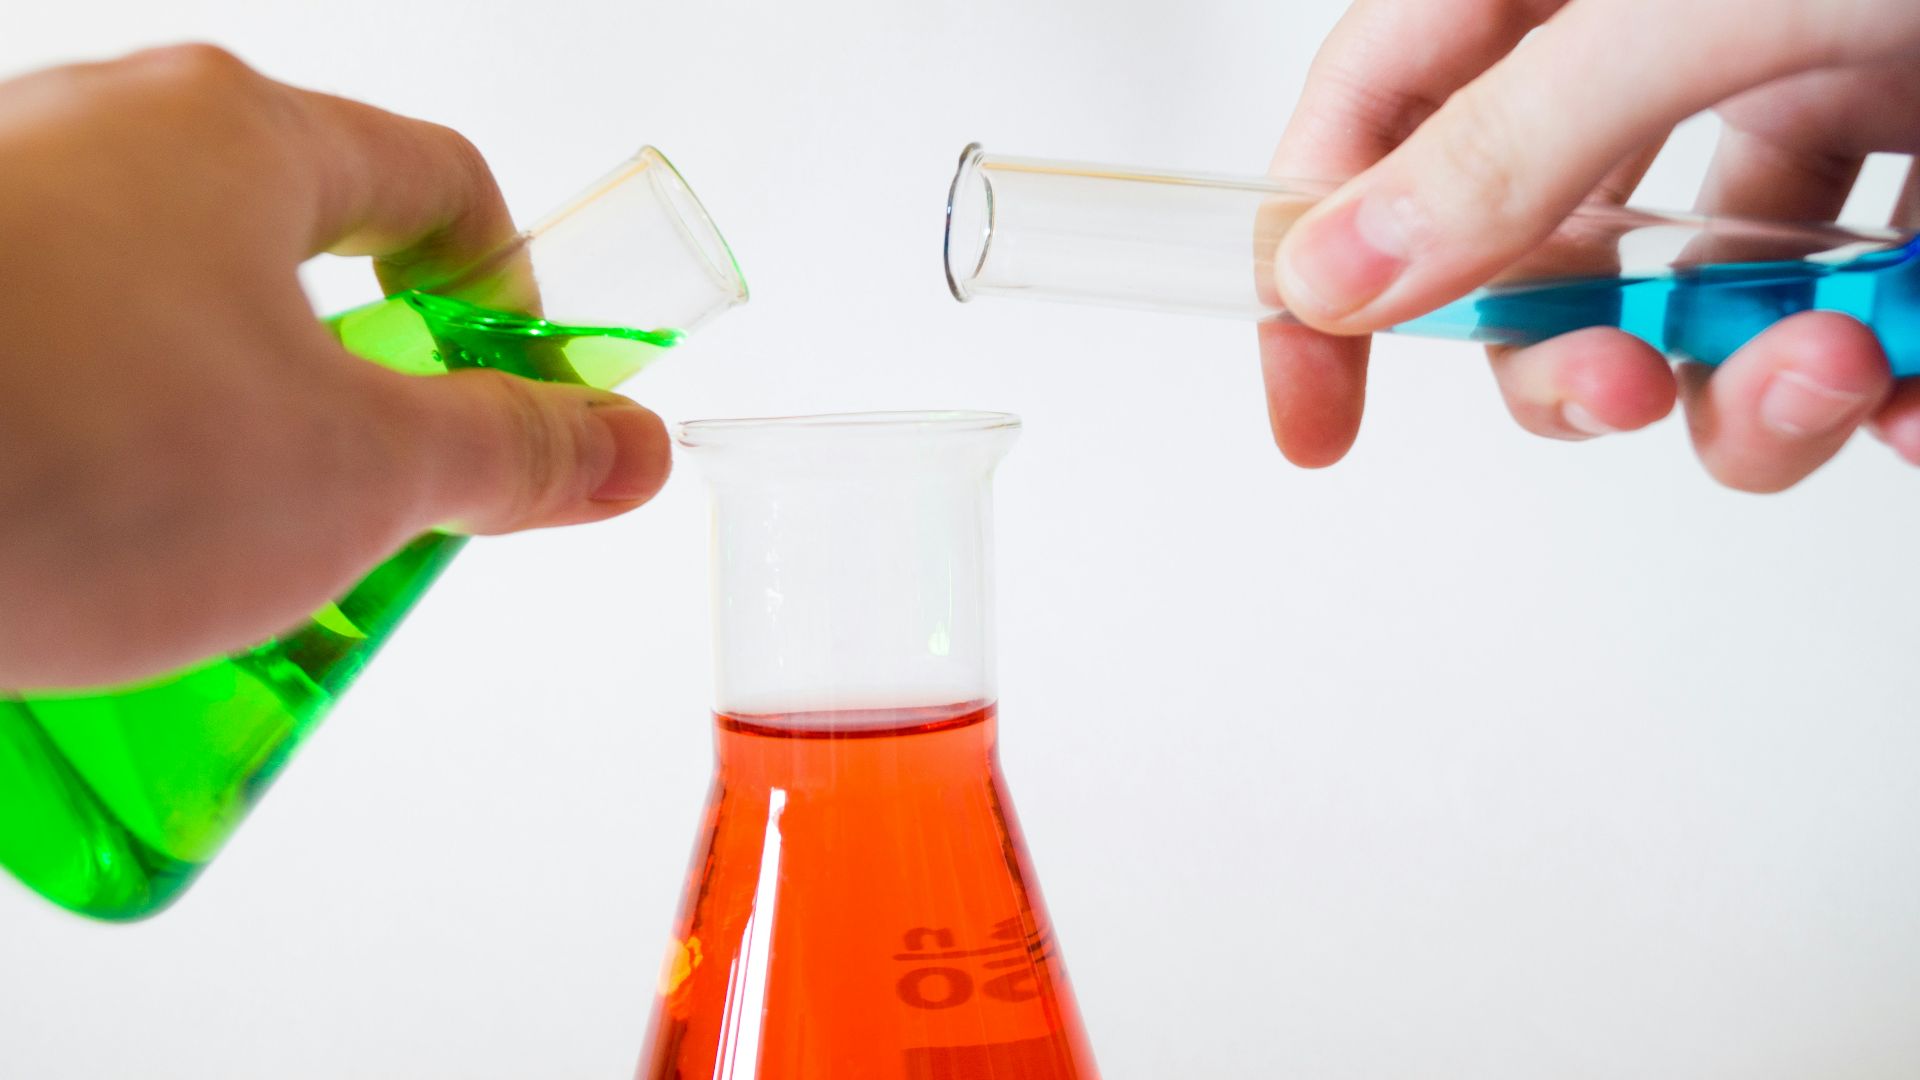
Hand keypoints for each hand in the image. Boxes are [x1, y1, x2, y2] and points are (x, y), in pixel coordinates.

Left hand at [0, 45, 670, 688]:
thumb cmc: (51, 442)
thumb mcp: (355, 474)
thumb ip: (512, 453)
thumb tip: (626, 447)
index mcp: (237, 139)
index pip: (441, 186)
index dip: (514, 302)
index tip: (523, 406)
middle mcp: (98, 143)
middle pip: (296, 274)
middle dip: (353, 421)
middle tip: (366, 539)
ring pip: (161, 346)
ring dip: (216, 473)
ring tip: (204, 599)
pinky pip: (41, 393)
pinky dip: (86, 489)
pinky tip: (66, 592)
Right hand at [1263, 0, 1919, 489]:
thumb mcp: (1694, 8)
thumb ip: (1516, 141)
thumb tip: (1336, 275)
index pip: (1377, 116)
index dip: (1321, 265)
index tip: (1318, 416)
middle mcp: (1661, 44)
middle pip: (1532, 260)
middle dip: (1573, 366)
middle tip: (1623, 391)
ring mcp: (1793, 98)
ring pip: (1693, 315)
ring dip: (1750, 397)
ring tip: (1849, 365)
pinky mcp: (1907, 165)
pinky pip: (1855, 318)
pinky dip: (1885, 390)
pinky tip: (1915, 396)